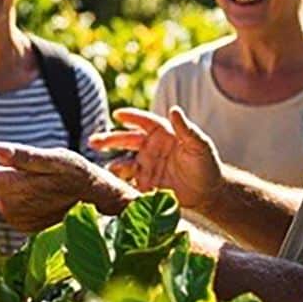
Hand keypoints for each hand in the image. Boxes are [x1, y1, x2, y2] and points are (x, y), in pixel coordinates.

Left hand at [0, 143, 138, 231]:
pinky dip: (26, 202)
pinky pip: (16, 210)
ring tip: (44, 187)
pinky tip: (44, 199)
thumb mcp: (55, 159)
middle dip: (4, 178)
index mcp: (17, 185)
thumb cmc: (76, 174)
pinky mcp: (26, 229)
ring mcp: (19, 220)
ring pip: (5, 198)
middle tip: (35, 177)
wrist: (98, 204)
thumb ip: (24, 156)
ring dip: (17, 190)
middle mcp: (13, 206)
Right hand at [88, 106, 224, 209]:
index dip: (130, 117)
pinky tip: (113, 187)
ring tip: (108, 170)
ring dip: (113, 166)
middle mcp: (149, 148)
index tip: (117, 114)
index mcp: (162, 134)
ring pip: (123, 163)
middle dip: (109, 140)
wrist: (208, 192)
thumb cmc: (206, 164)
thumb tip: (174, 109)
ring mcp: (145, 166)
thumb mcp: (199, 145)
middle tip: (93, 142)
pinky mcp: (144, 185)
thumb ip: (186, 129)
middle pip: (125, 140)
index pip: (143, 121)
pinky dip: (119, 184)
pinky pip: (128, 183)